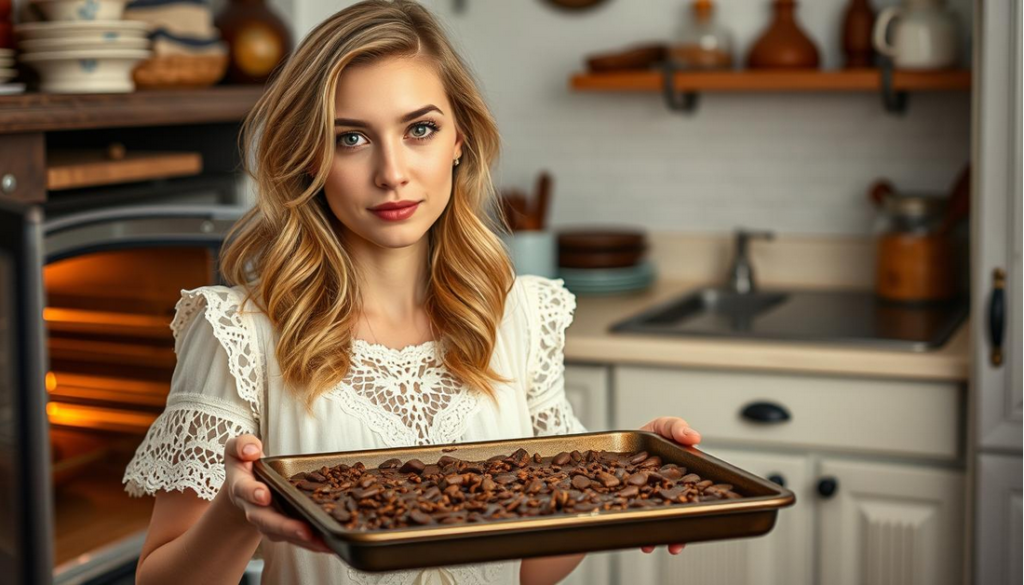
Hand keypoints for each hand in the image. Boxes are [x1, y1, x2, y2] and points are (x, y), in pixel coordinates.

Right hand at [224, 434, 331, 552]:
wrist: (244, 484)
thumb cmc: (244, 463)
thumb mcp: (238, 448)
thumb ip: (242, 445)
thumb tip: (252, 451)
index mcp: (241, 485)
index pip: (244, 489)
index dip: (253, 493)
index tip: (264, 495)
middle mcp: (253, 507)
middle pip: (267, 520)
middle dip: (285, 526)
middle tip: (304, 531)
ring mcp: (268, 521)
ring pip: (283, 534)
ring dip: (303, 540)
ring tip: (324, 543)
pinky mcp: (282, 529)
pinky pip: (296, 538)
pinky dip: (312, 543)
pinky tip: (329, 544)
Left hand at [638, 416, 701, 555]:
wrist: (619, 443)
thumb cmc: (648, 437)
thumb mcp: (663, 427)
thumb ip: (676, 428)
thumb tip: (694, 437)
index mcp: (680, 477)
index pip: (692, 495)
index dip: (696, 506)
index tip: (697, 514)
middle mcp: (667, 492)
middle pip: (675, 514)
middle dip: (678, 532)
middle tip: (676, 544)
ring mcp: (648, 499)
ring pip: (656, 521)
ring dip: (658, 536)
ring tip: (653, 545)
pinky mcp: (631, 503)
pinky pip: (635, 519)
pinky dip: (636, 530)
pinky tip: (638, 539)